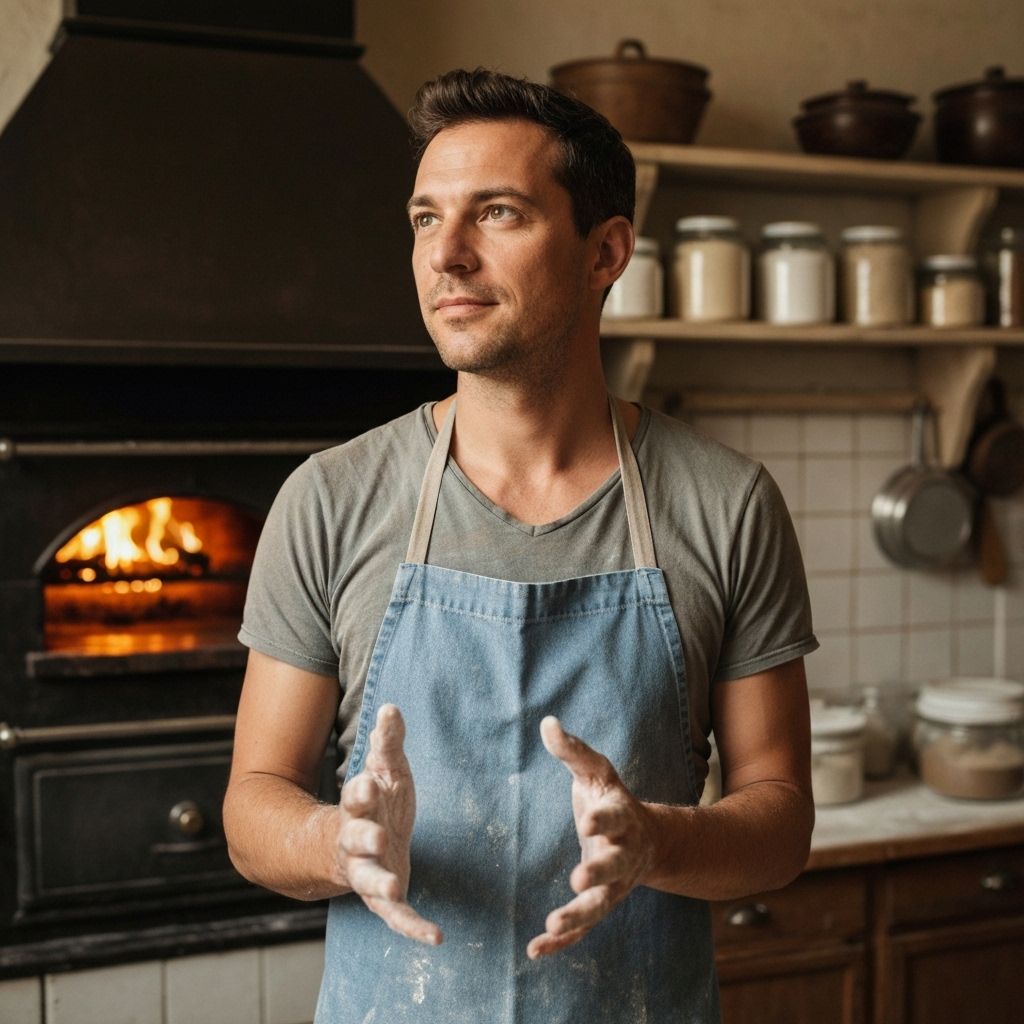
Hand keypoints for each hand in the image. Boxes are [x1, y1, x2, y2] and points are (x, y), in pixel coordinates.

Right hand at [338, 704, 441, 945]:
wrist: (353, 847)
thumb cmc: (375, 802)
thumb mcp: (384, 770)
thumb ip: (387, 743)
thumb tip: (391, 707)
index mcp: (359, 807)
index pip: (355, 796)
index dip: (361, 792)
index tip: (369, 783)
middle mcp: (357, 842)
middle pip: (356, 839)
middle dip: (364, 837)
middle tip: (377, 836)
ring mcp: (368, 873)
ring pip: (368, 880)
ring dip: (379, 883)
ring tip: (391, 887)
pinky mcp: (385, 899)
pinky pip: (397, 916)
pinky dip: (414, 928)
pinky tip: (437, 938)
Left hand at [527, 716, 656, 958]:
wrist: (647, 839)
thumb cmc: (612, 799)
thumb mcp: (597, 772)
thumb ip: (573, 751)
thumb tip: (547, 723)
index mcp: (624, 818)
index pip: (615, 817)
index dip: (603, 819)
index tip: (587, 820)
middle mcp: (624, 855)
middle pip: (613, 867)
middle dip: (598, 874)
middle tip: (578, 880)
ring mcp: (614, 885)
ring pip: (600, 906)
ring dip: (578, 916)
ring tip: (552, 924)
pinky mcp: (600, 904)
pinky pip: (584, 928)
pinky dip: (563, 941)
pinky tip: (536, 949)